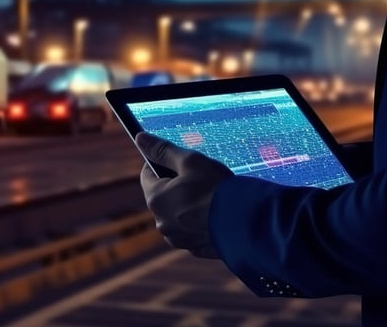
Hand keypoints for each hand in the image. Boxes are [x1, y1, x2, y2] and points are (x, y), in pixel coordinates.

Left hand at [136, 132, 233, 258]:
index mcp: (156, 199)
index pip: (147, 175)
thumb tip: (141, 139)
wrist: (245, 223)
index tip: (176, 159)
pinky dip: (200, 223)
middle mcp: (162, 223)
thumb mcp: (190, 161)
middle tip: (200, 178)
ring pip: (178, 215)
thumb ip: (163, 150)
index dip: (160, 163)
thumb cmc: (216, 189)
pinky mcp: (195, 248)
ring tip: (211, 198)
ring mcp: (179, 239)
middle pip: (163, 197)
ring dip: (188, 206)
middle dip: (177, 186)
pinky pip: (193, 231)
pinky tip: (217, 215)